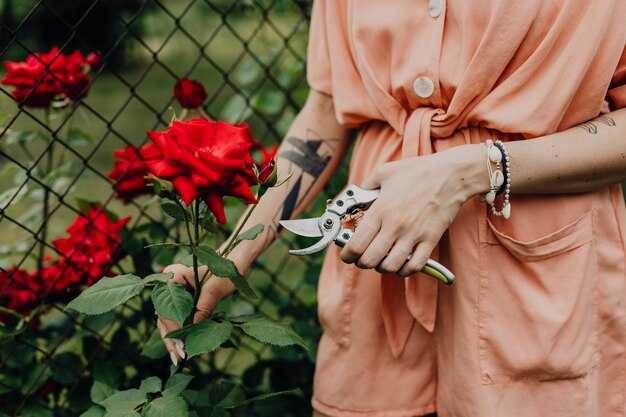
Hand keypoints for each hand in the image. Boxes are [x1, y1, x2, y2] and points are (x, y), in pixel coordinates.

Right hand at [156, 261, 238, 364]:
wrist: (235, 264)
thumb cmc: (227, 271)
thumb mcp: (216, 289)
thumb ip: (203, 307)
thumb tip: (192, 328)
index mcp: (172, 276)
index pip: (166, 307)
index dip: (173, 328)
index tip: (181, 345)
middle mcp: (168, 285)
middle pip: (164, 316)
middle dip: (172, 338)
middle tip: (179, 358)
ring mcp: (174, 293)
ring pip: (169, 320)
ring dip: (174, 339)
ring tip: (179, 359)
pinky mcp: (182, 301)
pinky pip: (178, 319)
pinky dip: (181, 334)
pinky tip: (183, 350)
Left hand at [339, 144, 486, 275]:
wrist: (451, 174)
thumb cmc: (417, 171)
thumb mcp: (384, 172)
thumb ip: (365, 187)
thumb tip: (354, 198)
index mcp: (381, 210)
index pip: (356, 244)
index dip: (347, 255)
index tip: (347, 254)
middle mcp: (395, 226)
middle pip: (369, 260)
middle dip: (362, 262)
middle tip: (362, 257)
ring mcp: (414, 235)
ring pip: (390, 267)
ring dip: (382, 267)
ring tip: (382, 259)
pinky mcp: (430, 240)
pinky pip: (414, 266)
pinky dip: (404, 269)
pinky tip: (401, 261)